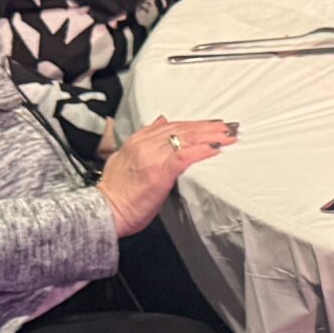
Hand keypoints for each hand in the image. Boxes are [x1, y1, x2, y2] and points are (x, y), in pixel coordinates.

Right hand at [97, 117, 238, 235]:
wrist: (104, 210)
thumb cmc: (117, 191)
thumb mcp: (125, 157)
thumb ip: (144, 139)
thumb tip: (161, 121)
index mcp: (138, 139)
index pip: (172, 125)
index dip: (195, 124)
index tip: (212, 124)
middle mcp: (145, 144)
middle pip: (183, 129)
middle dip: (208, 127)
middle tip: (229, 127)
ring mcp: (152, 157)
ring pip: (186, 139)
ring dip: (211, 136)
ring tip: (229, 136)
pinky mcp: (159, 172)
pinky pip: (184, 156)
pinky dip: (202, 151)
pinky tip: (216, 149)